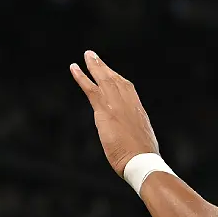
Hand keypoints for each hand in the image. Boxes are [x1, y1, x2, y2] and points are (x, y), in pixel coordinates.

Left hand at [70, 51, 158, 176]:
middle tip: (94, 56)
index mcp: (138, 112)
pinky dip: (82, 77)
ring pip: (104, 80)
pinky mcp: (105, 111)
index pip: (128, 90)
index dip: (118, 80)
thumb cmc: (143, 160)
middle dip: (104, 68)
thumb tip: (135, 145)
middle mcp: (129, 104)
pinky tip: (74, 68)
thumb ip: (136, 139)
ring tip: (87, 55)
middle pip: (116, 80)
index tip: (111, 72)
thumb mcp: (142, 145)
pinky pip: (91, 90)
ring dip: (94, 66)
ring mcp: (117, 106)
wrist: (142, 161)